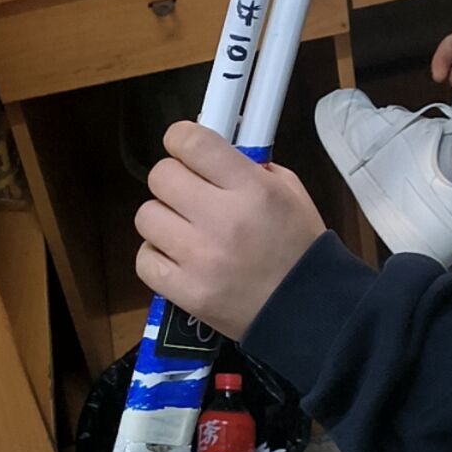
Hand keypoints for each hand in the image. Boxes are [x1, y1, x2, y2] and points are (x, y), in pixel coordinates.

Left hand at [134, 122, 325, 341]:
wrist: (308, 312)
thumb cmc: (300, 248)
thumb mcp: (290, 193)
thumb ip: (250, 167)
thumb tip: (210, 153)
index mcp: (252, 190)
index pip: (193, 143)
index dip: (181, 138)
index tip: (184, 147)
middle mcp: (222, 219)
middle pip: (161, 176)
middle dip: (173, 180)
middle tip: (189, 194)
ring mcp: (199, 259)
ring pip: (146, 216)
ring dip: (163, 219)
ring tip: (185, 230)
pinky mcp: (185, 292)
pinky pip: (144, 260)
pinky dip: (157, 256)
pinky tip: (178, 258)